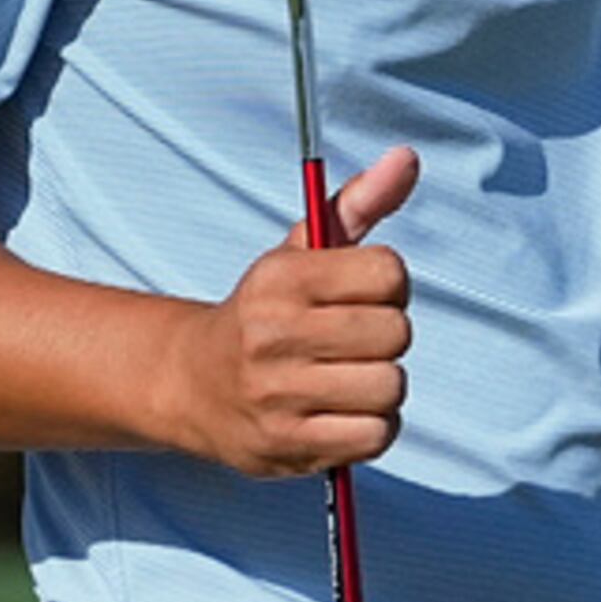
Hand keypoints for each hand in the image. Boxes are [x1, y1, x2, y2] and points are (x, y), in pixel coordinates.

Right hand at [165, 147, 419, 475]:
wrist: (192, 385)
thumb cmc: (266, 313)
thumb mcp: (301, 251)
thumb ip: (359, 203)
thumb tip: (408, 157)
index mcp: (281, 278)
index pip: (388, 272)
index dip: (391, 284)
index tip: (365, 293)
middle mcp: (273, 334)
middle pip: (395, 333)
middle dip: (387, 336)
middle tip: (355, 340)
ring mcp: (277, 394)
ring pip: (389, 386)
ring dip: (382, 385)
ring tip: (349, 378)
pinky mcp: (287, 445)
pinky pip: (375, 435)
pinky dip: (373, 426)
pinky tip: (345, 412)